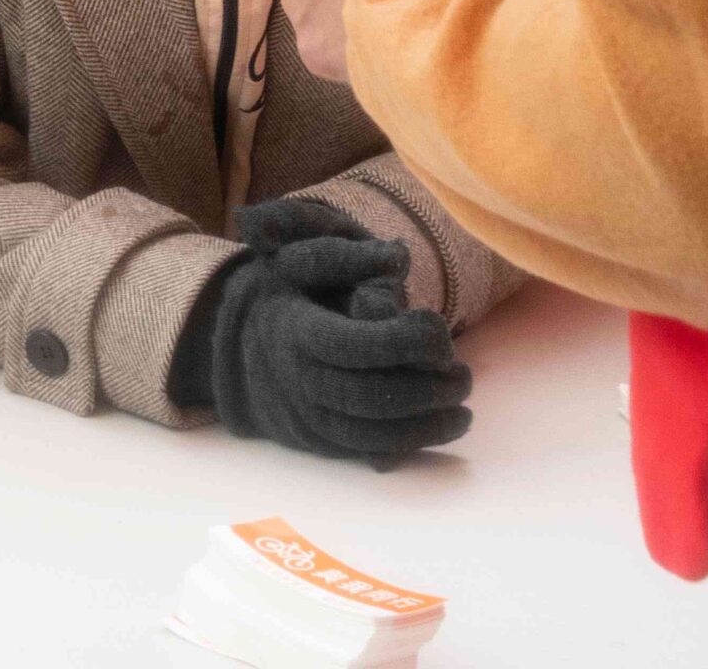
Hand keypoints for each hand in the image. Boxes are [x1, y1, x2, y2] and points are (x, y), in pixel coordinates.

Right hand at [201, 231, 470, 465]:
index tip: (437, 327)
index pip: (350, 345)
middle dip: (426, 389)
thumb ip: (345, 253)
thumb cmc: (287, 292)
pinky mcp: (323, 443)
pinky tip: (446, 423)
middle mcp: (296, 381)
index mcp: (291, 329)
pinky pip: (370, 453)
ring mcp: (308, 418)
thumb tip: (398, 258)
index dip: (402, 341)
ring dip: (428, 423)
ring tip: (462, 400)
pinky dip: (413, 443)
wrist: (244, 344)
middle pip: (368, 398)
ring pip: (373, 436)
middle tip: (463, 374)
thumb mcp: (300, 258)